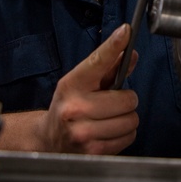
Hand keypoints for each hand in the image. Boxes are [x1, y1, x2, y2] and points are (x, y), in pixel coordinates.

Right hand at [0, 24, 138, 154]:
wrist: (48, 139)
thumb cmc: (70, 105)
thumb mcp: (83, 83)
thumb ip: (109, 68)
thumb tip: (131, 53)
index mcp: (72, 85)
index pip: (98, 61)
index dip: (114, 45)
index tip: (126, 31)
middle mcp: (75, 107)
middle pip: (127, 99)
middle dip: (126, 100)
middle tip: (112, 102)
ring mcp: (83, 132)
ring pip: (131, 119)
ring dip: (126, 119)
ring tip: (109, 118)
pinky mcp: (92, 150)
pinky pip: (128, 137)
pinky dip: (124, 134)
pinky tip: (108, 132)